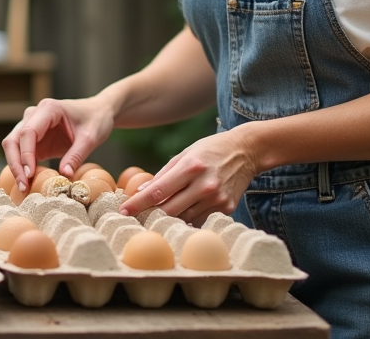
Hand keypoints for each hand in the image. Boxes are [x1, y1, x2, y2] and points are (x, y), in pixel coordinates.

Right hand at [1, 97, 114, 191]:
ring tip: (24, 188)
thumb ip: (76, 156)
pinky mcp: (35, 139)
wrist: (98, 113)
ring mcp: (32, 126)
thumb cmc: (95, 120)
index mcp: (48, 109)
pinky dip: (23, 168)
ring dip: (16, 167)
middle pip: (14, 139)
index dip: (26, 154)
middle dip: (16, 163)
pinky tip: (29, 183)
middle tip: (23, 186)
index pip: (29, 132)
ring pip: (13, 146)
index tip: (30, 174)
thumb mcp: (90, 138)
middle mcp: (34, 115)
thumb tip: (64, 176)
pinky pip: (22, 153)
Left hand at [118, 125, 262, 225]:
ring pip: (185, 219)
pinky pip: (201, 220)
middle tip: (137, 219)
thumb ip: (164, 175)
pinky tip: (184, 214)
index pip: (158, 191)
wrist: (246, 151)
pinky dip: (189, 219)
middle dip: (151, 216)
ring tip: (158, 218)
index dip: (138, 203)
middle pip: (170, 210)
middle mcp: (204, 185)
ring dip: (169, 220)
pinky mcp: (227, 208)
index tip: (123, 210)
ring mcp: (217, 199)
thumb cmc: (210, 150)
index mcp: (190, 167)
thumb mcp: (185, 154)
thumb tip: (142, 192)